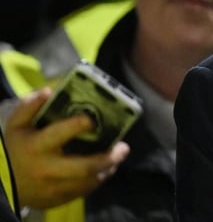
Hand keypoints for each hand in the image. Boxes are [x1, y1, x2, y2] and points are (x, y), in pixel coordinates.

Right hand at [5, 88, 129, 208]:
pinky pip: (84, 191)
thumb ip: (29, 107)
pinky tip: (105, 169)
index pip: (60, 134)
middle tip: (124, 147)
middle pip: (85, 166)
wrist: (4, 185)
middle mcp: (47, 169)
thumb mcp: (16, 126)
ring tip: (118, 156)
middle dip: (108, 157)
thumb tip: (49, 90)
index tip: (92, 119)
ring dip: (108, 168)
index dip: (78, 125)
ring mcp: (54, 187)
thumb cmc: (15, 150)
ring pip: (89, 181)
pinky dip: (97, 179)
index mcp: (37, 146)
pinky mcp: (58, 199)